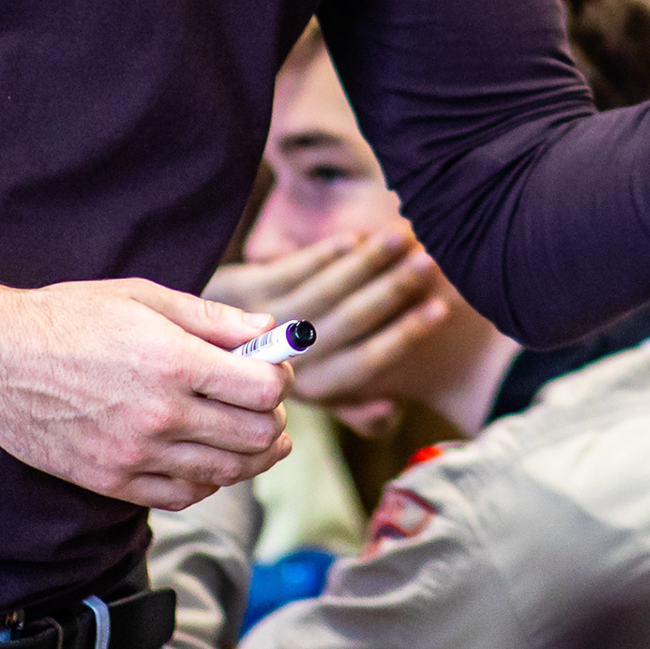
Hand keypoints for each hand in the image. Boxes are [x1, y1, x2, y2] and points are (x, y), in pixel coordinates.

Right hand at [0, 276, 295, 510]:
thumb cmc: (70, 318)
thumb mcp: (144, 297)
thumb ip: (214, 318)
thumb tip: (270, 330)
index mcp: (174, 361)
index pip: (264, 389)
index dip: (280, 378)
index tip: (273, 370)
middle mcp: (160, 414)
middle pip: (255, 436)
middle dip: (274, 419)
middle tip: (270, 407)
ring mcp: (136, 454)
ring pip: (226, 472)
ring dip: (254, 456)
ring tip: (260, 439)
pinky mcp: (112, 481)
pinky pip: (183, 496)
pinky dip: (209, 482)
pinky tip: (211, 462)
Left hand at [206, 225, 455, 411]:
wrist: (208, 346)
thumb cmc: (283, 367)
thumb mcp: (322, 392)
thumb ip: (357, 408)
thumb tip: (388, 412)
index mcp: (315, 387)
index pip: (369, 361)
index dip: (406, 335)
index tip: (441, 308)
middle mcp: (288, 361)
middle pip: (351, 320)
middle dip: (394, 289)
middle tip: (429, 261)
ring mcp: (262, 324)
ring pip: (324, 290)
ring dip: (367, 262)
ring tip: (402, 237)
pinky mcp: (243, 290)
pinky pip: (292, 269)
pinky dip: (325, 253)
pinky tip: (354, 237)